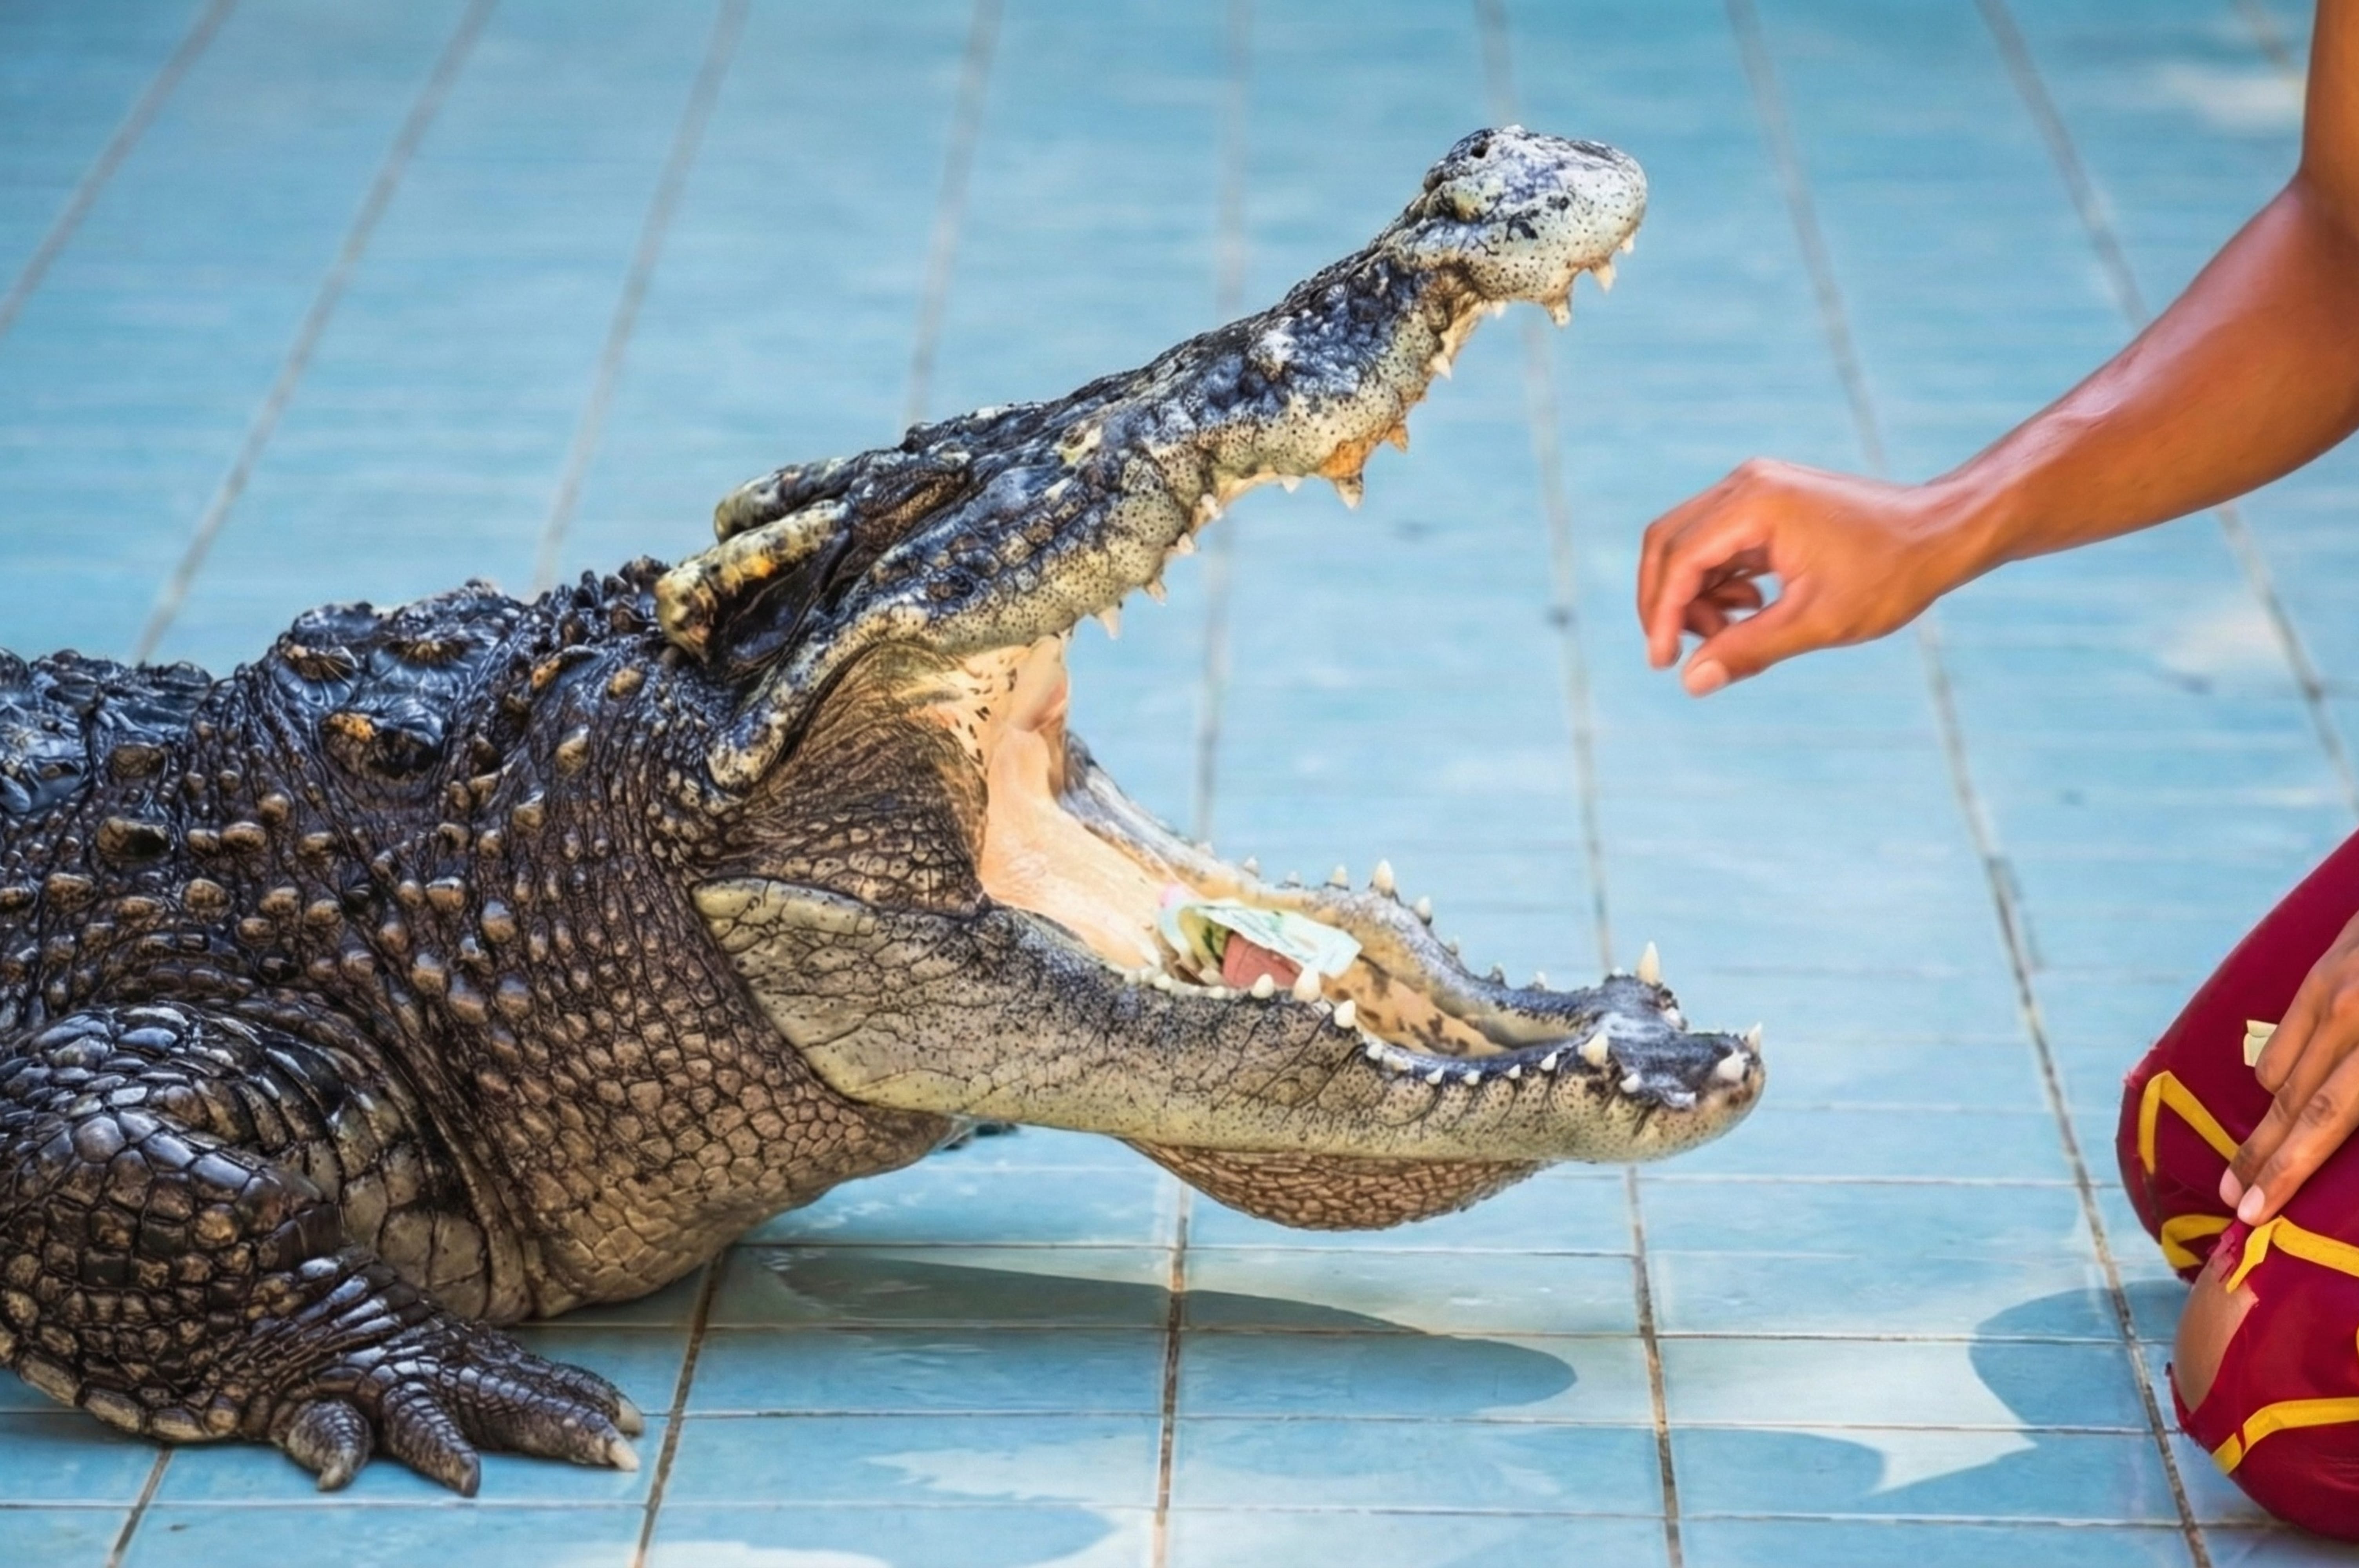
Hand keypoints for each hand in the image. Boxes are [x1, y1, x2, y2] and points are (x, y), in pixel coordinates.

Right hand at [1636, 459, 1985, 692]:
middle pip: (1669, 543)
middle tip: (1679, 654)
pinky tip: (1750, 609)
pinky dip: (1718, 582)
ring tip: (1729, 634)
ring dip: (1694, 595)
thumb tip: (1691, 682)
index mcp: (1755, 504)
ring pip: (1689, 544)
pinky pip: (1718, 542)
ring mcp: (1756, 488)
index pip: (1679, 560)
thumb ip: (1749, 649)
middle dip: (1666, 603)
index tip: (1663, 663)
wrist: (1944, 531)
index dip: (1662, 616)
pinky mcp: (1767, 501)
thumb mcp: (1818, 622)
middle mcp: (1747, 484)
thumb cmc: (1891, 574)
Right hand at [2223, 911, 2358, 1224]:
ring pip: (2283, 1066)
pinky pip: (2289, 1027)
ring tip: (2252, 1159)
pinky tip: (2278, 1090)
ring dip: (2268, 1118)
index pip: (2324, 1119)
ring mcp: (2338, 983)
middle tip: (2230, 1201)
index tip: (2252, 1213)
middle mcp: (2355, 1014)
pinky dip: (2281, 1066)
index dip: (2286, 1171)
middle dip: (2259, 1158)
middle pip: (2291, 1101)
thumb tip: (2356, 1128)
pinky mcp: (2330, 960)